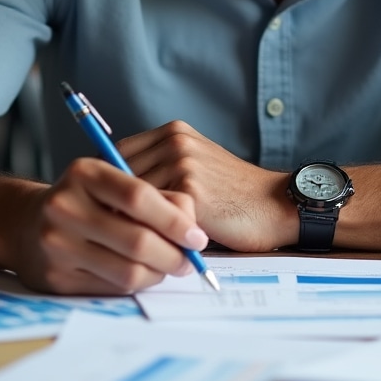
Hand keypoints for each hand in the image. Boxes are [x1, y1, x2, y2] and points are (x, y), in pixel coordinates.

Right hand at [8, 156, 209, 295]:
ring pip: (127, 270)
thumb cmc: (85, 200)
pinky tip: (142, 274)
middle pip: (136, 240)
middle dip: (173, 255)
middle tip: (190, 260)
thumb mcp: (112, 182)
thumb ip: (154, 196)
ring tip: (168, 266)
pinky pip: (111, 288)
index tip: (197, 236)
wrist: (26, 224)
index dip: (174, 220)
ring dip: (158, 273)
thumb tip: (193, 227)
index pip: (139, 196)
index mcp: (84, 173)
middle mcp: (65, 206)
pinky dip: (136, 284)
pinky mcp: (55, 277)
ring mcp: (57, 244)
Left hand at [117, 121, 295, 251]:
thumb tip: (111, 192)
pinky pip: (152, 215)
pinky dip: (148, 232)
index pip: (117, 152)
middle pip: (118, 173)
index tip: (105, 206)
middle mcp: (175, 142)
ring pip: (132, 197)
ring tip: (130, 243)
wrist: (275, 205)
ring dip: (127, 221)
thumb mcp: (196, 165)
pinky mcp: (191, 190)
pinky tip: (152, 247)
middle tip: (111, 229)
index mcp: (174, 132)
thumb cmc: (233, 194)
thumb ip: (161, 167)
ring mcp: (183, 163)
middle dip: (112, 203)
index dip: (108, 182)